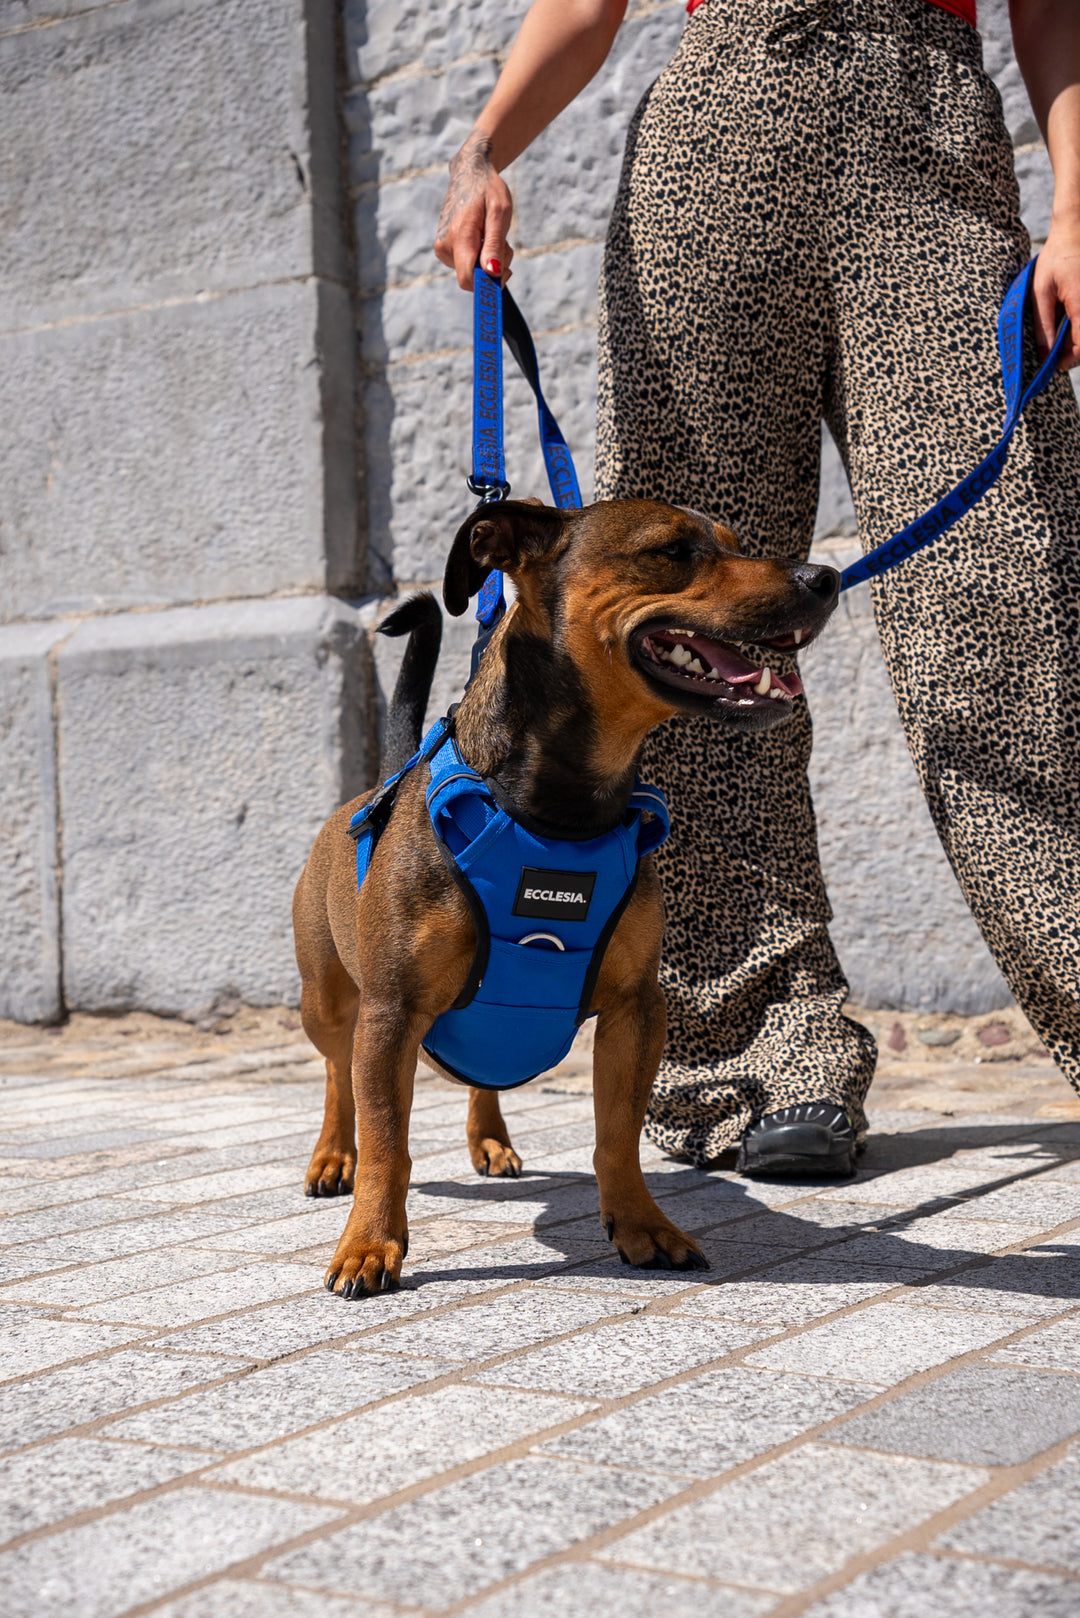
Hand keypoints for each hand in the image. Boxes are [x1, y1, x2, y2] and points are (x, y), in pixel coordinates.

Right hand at [434, 130, 514, 289]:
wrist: (468, 173)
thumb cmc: (488, 190)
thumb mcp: (499, 212)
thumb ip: (495, 244)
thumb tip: (491, 273)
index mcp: (459, 236)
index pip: (468, 280)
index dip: (487, 286)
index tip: (505, 275)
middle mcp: (445, 246)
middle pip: (473, 279)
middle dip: (493, 269)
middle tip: (504, 244)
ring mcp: (442, 249)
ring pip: (472, 273)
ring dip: (489, 262)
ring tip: (492, 235)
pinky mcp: (443, 250)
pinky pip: (467, 266)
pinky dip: (480, 258)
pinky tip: (482, 237)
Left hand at [1033, 214, 1079, 368]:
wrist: (1075, 230)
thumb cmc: (1056, 257)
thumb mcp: (1041, 292)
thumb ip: (1043, 324)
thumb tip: (1044, 353)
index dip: (1067, 360)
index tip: (1052, 365)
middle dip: (1072, 352)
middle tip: (1052, 354)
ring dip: (1076, 339)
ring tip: (1057, 337)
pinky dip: (1079, 326)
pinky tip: (1066, 321)